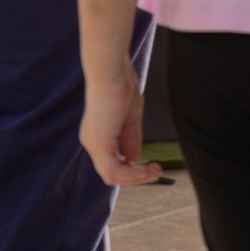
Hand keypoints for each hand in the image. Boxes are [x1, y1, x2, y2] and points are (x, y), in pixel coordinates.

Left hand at [78, 70, 158, 187]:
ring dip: (137, 178)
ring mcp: (93, 145)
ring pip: (113, 176)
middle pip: (112, 173)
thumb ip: (131, 138)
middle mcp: (92, 143)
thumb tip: (134, 159)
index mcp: (98, 135)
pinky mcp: (99, 146)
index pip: (113, 162)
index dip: (133, 169)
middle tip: (157, 170)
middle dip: (136, 176)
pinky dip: (133, 174)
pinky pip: (115, 171)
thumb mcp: (131, 117)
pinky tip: (149, 168)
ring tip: (156, 170)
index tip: (152, 164)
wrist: (111, 72)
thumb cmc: (120, 86)